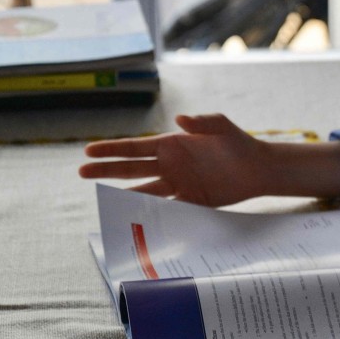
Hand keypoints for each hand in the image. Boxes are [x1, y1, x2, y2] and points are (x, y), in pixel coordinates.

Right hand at [78, 114, 272, 206]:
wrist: (258, 169)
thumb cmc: (238, 143)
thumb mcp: (222, 128)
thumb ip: (203, 122)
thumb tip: (181, 119)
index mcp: (171, 144)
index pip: (135, 147)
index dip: (111, 150)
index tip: (88, 151)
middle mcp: (170, 164)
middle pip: (131, 169)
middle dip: (106, 170)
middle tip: (81, 172)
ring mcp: (178, 184)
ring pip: (144, 191)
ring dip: (124, 195)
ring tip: (103, 200)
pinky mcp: (190, 201)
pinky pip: (166, 209)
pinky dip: (151, 213)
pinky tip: (136, 219)